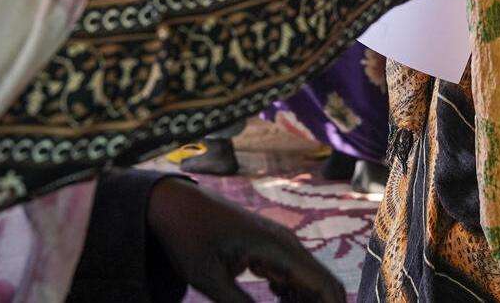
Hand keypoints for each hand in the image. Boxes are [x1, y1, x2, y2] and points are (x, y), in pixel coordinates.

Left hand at [147, 179, 345, 302]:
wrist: (175, 205)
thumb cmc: (188, 237)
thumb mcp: (209, 279)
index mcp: (278, 248)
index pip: (323, 285)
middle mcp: (287, 243)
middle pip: (323, 284)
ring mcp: (280, 244)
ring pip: (310, 281)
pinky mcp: (271, 249)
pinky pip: (294, 276)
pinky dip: (292, 298)